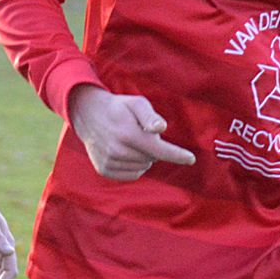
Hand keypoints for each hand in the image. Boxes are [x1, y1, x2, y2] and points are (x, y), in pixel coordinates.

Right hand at [68, 85, 194, 181]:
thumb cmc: (119, 108)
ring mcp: (109, 162)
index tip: (191, 159)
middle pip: (152, 158)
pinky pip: (132, 175)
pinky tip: (126, 152)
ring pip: (143, 167)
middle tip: (140, 133)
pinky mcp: (104, 170)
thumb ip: (150, 116)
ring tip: (131, 141)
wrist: (88, 115)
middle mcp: (117, 151)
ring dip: (144, 157)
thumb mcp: (136, 103)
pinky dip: (135, 166)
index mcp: (128, 134)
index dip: (177, 155)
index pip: (159, 149)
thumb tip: (161, 128)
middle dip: (153, 147)